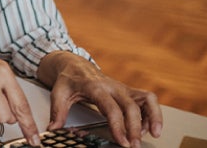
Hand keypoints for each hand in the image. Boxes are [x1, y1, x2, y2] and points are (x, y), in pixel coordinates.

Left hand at [41, 52, 162, 147]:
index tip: (122, 141)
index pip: (111, 108)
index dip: (118, 125)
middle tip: (134, 145)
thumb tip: (53, 129)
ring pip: (146, 99)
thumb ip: (57, 112)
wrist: (75, 66)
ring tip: (153, 134)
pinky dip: (153, 113)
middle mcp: (113, 86)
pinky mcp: (129, 91)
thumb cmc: (68, 80)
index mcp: (95, 87)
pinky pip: (148, 99)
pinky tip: (149, 127)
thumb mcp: (58, 93)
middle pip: (131, 107)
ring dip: (153, 116)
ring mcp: (123, 88)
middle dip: (135, 128)